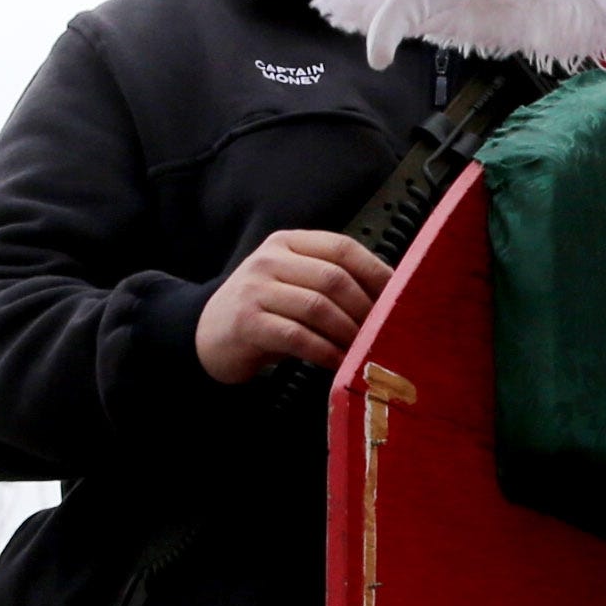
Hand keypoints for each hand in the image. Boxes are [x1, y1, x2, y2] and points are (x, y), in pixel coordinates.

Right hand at [195, 230, 394, 382]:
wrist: (207, 336)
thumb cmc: (263, 311)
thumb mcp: (293, 283)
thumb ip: (329, 280)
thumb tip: (390, 295)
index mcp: (288, 243)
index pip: (341, 248)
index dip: (375, 272)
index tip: (398, 296)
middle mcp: (269, 260)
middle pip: (333, 278)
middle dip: (365, 308)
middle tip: (383, 331)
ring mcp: (255, 290)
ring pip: (317, 307)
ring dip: (348, 332)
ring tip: (363, 348)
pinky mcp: (247, 323)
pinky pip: (297, 336)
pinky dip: (325, 351)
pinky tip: (338, 362)